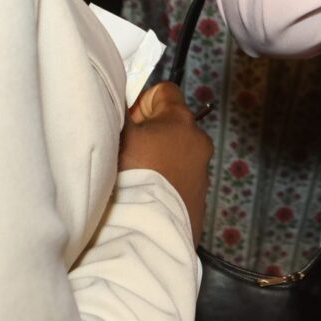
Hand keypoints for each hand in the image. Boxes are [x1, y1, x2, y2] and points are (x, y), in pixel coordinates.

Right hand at [118, 83, 212, 231]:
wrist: (148, 228)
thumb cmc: (132, 173)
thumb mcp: (119, 134)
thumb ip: (120, 112)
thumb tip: (117, 100)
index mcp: (181, 119)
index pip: (165, 91)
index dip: (143, 102)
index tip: (129, 123)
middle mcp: (198, 141)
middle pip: (171, 125)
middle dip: (150, 133)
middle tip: (126, 152)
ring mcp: (202, 172)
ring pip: (177, 155)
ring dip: (158, 160)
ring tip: (135, 179)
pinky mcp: (200, 200)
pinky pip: (180, 182)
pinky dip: (165, 184)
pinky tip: (147, 198)